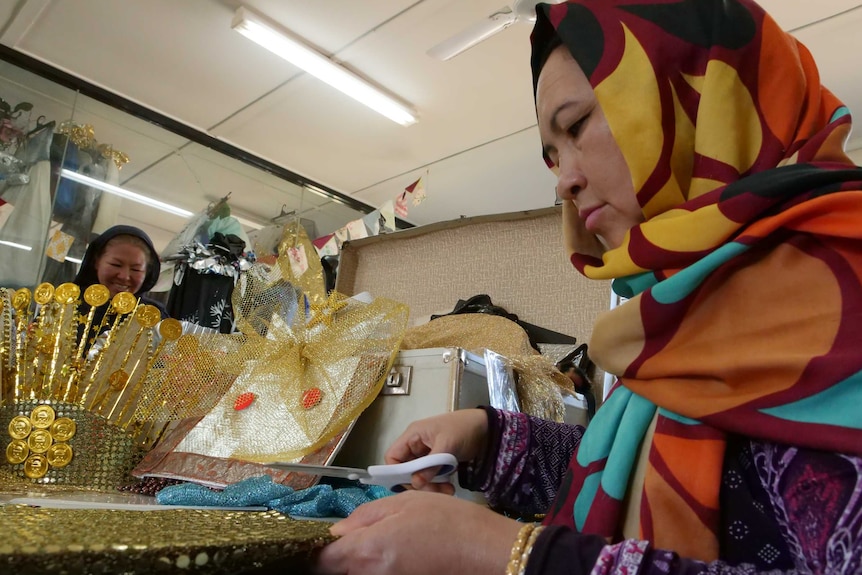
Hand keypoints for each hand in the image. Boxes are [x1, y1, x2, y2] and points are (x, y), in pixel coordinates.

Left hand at [315, 491, 521, 574]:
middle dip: (341, 556)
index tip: (319, 540)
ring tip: (385, 543)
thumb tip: (338, 531)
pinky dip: (380, 568)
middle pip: (339, 571)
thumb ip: (365, 517)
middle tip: (356, 537)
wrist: (486, 552)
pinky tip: (397, 555)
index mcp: (366, 551)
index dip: (316, 549)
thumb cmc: (448, 521)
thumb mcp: (404, 503)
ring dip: (361, 563)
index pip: (321, 561)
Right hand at [384, 409, 487, 491]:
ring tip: (446, 491)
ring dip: (430, 486)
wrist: (487, 428)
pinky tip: (450, 488)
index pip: (393, 456)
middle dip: (417, 483)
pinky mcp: (438, 462)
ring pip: (420, 475)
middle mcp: (416, 445)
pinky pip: (432, 476)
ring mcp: (427, 454)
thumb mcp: (447, 446)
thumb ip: (430, 465)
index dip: (396, 472)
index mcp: (413, 435)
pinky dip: (439, 484)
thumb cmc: (463, 429)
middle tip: (433, 492)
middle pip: (406, 469)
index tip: (410, 485)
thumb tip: (415, 483)